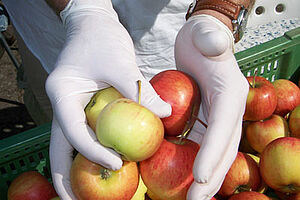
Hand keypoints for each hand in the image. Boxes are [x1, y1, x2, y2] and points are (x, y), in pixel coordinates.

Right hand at [46, 0, 170, 198]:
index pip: (73, 131)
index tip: (116, 162)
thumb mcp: (120, 61)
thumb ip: (139, 89)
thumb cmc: (102, 38)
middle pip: (60, 148)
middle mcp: (64, 106)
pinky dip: (94, 152)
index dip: (92, 151)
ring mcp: (73, 109)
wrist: (94, 25)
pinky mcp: (86, 109)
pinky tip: (108, 163)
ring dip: (79, 170)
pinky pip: (87, 135)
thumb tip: (165, 114)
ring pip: (71, 146)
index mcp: (63, 94)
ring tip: (87, 195)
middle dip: (66, 178)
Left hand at [175, 14, 248, 198]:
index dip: (213, 153)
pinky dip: (197, 163)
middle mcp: (230, 110)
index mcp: (231, 94)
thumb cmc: (201, 39)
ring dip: (205, 177)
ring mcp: (219, 117)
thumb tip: (214, 44)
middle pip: (224, 148)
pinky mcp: (208, 119)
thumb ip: (211, 39)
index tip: (199, 176)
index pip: (224, 127)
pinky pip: (204, 145)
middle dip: (211, 176)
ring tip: (192, 198)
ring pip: (216, 152)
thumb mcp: (203, 34)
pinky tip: (185, 177)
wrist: (199, 43)